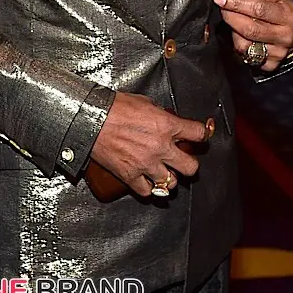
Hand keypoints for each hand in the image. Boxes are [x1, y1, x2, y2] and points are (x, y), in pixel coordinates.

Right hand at [90, 92, 209, 197]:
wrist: (91, 118)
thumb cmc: (114, 107)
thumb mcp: (144, 102)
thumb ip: (159, 114)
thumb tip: (165, 119)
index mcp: (166, 125)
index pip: (198, 134)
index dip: (202, 135)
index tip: (200, 136)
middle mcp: (161, 147)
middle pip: (191, 167)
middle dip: (189, 163)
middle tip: (184, 160)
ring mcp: (146, 164)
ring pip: (172, 183)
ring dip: (168, 177)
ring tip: (163, 171)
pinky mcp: (130, 175)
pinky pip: (148, 191)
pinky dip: (149, 188)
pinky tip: (146, 180)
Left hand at [213, 0, 292, 72]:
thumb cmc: (282, 13)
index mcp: (287, 16)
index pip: (258, 9)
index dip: (236, 3)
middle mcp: (284, 36)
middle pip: (249, 29)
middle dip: (230, 16)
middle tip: (222, 6)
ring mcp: (278, 53)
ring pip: (244, 44)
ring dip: (233, 30)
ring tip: (234, 20)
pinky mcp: (270, 64)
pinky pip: (246, 56)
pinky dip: (238, 44)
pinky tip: (240, 35)